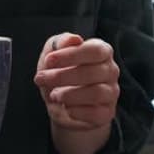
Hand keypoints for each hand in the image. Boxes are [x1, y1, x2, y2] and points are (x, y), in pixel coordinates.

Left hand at [36, 34, 119, 153]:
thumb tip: (73, 39)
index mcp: (102, 51)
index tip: (49, 61)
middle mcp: (111, 70)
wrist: (61, 103)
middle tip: (41, 79)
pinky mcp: (107, 112)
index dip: (71, 55)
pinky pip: (97, 113)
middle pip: (93, 72)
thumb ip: (61, 42)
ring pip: (96, 93)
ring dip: (70, 95)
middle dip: (62, 76)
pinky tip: (66, 108)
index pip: (94, 50)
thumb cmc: (60, 72)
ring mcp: (111, 92)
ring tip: (53, 96)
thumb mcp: (54, 54)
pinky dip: (78, 112)